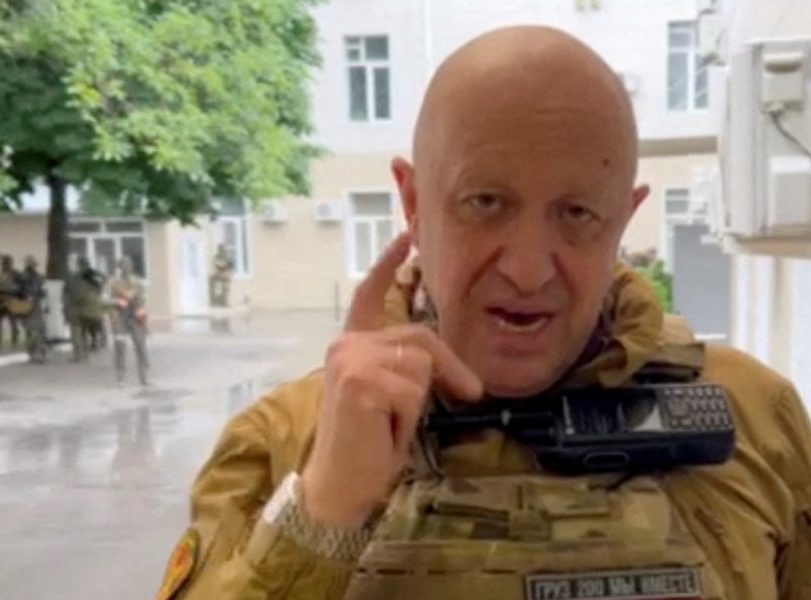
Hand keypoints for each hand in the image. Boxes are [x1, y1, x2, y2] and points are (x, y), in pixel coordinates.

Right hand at [300, 233, 481, 527]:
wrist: (339, 487)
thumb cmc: (368, 447)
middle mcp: (346, 346)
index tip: (409, 236)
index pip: (369, 294)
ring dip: (420, 402)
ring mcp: (351, 360)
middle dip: (450, 368)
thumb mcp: (393, 397)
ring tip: (391, 425)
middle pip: (419, 337)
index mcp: (352, 346)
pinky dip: (411, 417)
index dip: (389, 263)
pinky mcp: (362, 381)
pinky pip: (415, 390)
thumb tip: (445, 363)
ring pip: (421, 365)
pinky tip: (385, 432)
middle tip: (471, 393)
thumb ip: (408, 368)